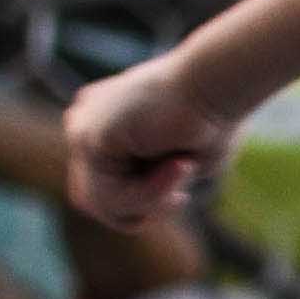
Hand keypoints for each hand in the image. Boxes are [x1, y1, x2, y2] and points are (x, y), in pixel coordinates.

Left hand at [65, 56, 234, 230]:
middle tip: (179, 198)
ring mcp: (81, 129)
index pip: (102, 189)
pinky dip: (151, 194)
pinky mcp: (88, 137)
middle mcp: (84, 122)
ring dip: (151, 203)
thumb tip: (133, 216)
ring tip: (183, 172)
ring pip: (101, 204)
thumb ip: (149, 186)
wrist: (218, 82)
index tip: (180, 196)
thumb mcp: (177, 166)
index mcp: (102, 123)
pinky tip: (179, 165)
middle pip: (92, 200)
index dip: (141, 204)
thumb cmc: (212, 120)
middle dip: (138, 210)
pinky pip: (112, 196)